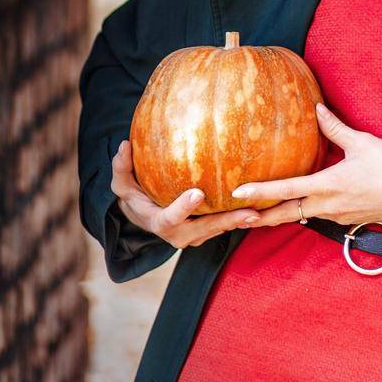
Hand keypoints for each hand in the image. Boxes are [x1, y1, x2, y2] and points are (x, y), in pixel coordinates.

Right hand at [110, 140, 260, 247]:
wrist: (143, 215)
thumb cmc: (134, 196)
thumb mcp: (122, 184)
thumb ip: (121, 167)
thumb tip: (124, 144)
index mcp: (158, 222)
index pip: (169, 218)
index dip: (183, 208)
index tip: (198, 193)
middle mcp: (177, 234)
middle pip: (204, 229)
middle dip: (226, 221)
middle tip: (248, 211)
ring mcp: (193, 236)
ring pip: (217, 231)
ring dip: (238, 222)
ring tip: (260, 211)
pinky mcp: (204, 232)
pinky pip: (223, 227)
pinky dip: (238, 219)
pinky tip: (259, 207)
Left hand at [231, 102, 381, 227]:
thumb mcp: (362, 143)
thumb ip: (335, 127)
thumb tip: (317, 108)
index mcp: (327, 186)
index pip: (285, 190)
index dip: (259, 192)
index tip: (237, 193)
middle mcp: (327, 206)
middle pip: (286, 214)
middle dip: (260, 217)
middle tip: (236, 217)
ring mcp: (337, 216)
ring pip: (302, 216)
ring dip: (281, 215)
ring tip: (260, 212)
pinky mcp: (347, 220)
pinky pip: (319, 216)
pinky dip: (304, 211)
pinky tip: (301, 204)